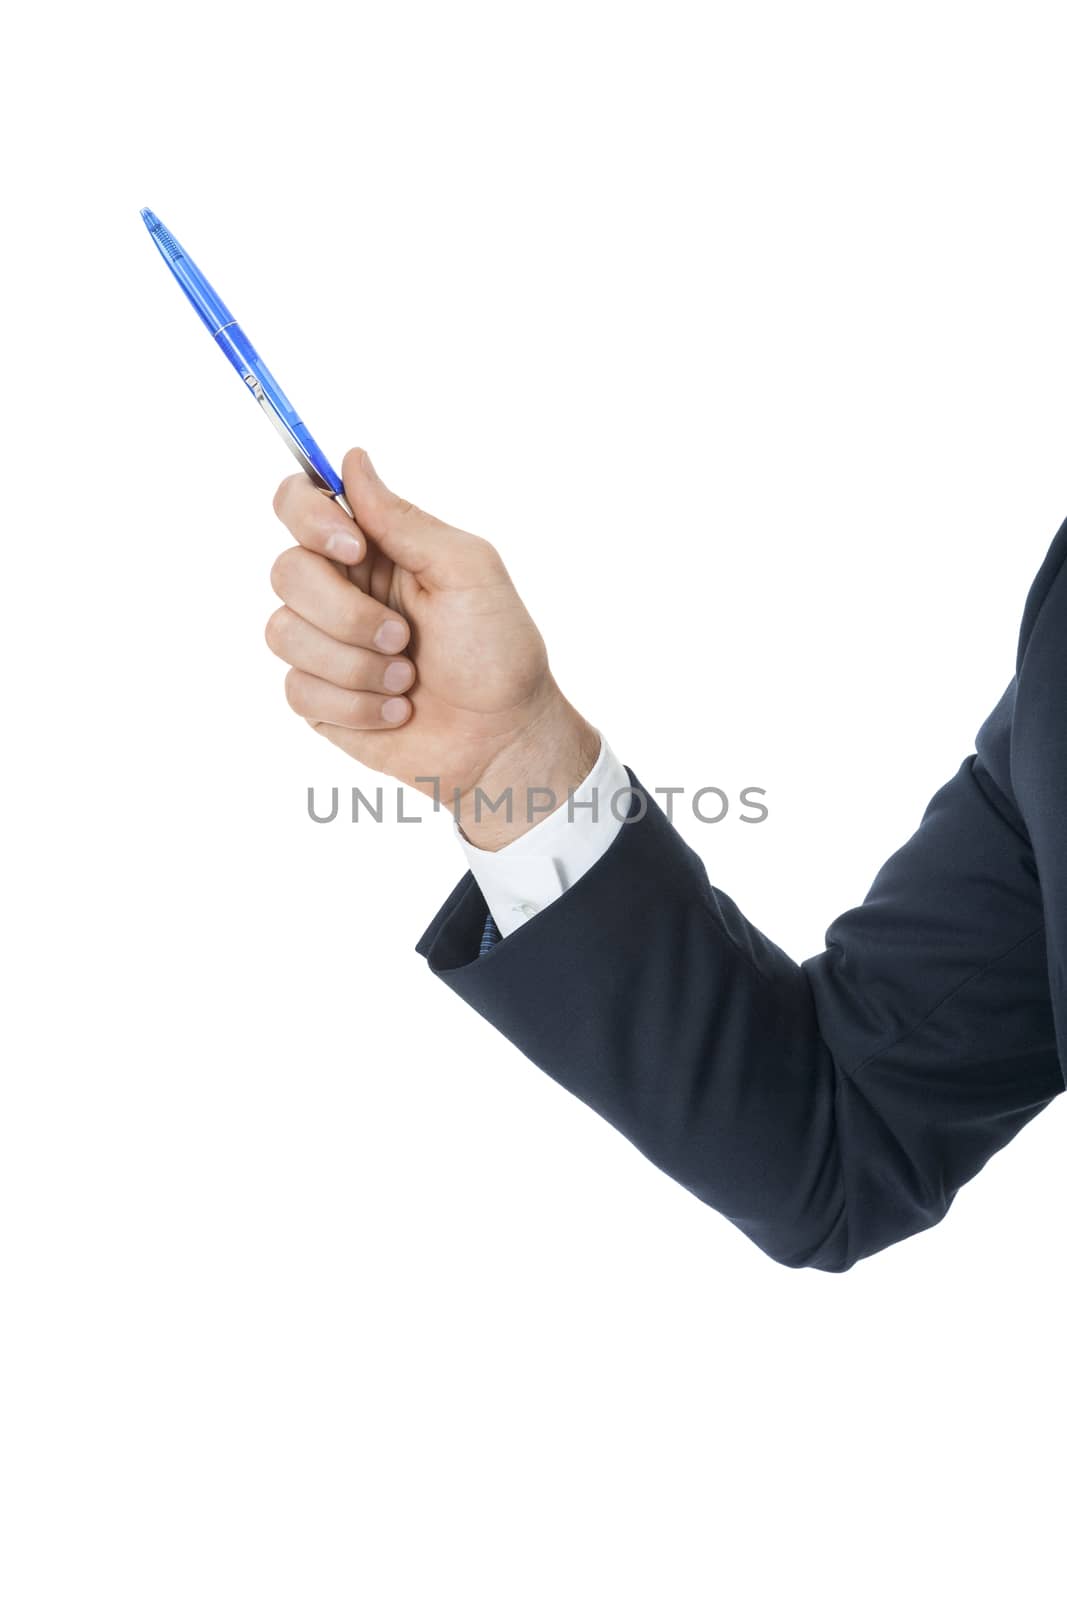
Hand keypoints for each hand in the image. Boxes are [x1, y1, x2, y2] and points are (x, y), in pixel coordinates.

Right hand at [266, 448, 599, 848]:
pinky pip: (297, 689)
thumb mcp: (467, 571)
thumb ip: (404, 519)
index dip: (310, 517)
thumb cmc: (498, 652)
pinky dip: (355, 705)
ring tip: (406, 678)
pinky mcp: (319, 699)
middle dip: (346, 612)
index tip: (354, 546)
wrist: (502, 739)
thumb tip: (352, 458)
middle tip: (403, 637)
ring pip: (283, 633)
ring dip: (355, 664)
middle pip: (285, 571)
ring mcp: (324, 646)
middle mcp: (341, 590)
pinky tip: (396, 712)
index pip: (300, 503)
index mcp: (374, 549)